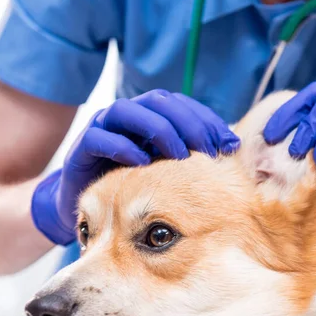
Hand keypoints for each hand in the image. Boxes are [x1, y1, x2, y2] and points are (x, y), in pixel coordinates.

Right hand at [32, 89, 239, 244]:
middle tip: (207, 148)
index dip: (207, 119)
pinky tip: (142, 162)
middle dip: (187, 122)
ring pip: (128, 111)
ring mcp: (103, 128)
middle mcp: (128, 116)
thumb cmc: (138, 190)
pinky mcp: (81, 147)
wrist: (95, 213)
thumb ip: (194, 159)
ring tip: (179, 155)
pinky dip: (122, 146)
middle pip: (159, 101)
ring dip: (157, 130)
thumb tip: (234, 154)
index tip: (228, 144)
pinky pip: (99, 138)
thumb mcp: (170, 173)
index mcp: (151, 116)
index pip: (183, 104)